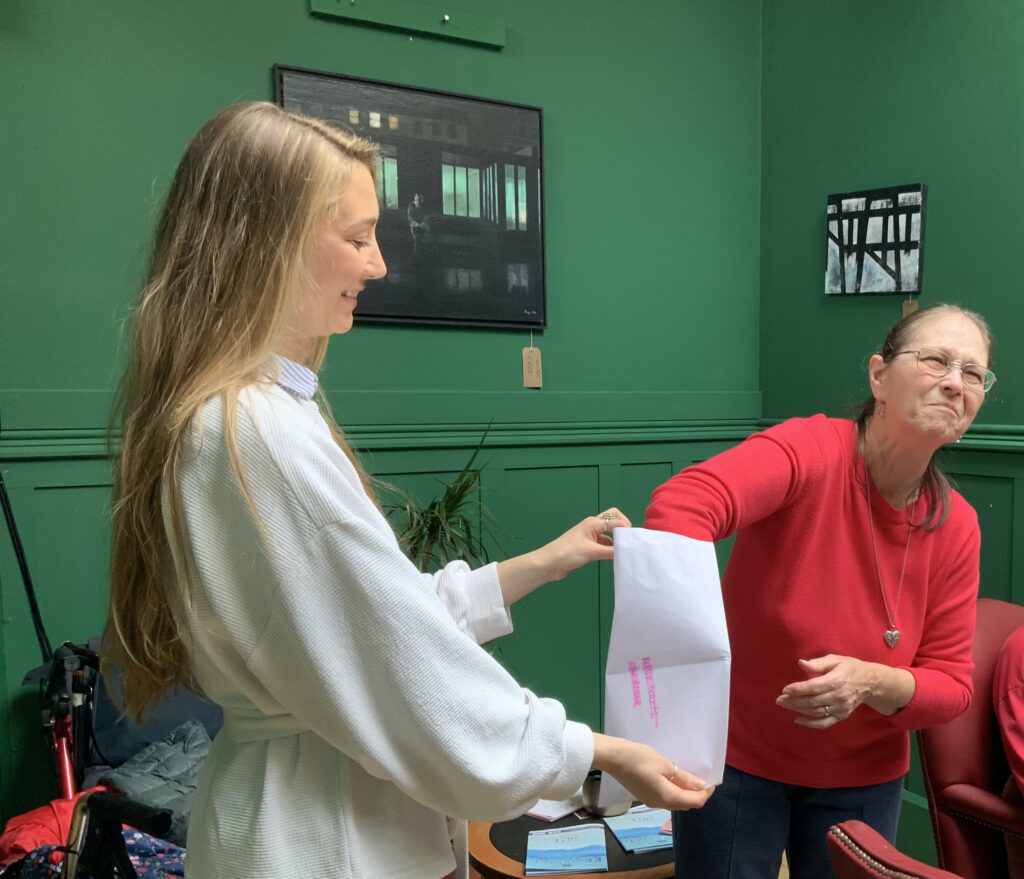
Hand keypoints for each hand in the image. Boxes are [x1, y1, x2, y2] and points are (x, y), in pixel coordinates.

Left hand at [496, 508, 630, 605]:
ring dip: (617, 540)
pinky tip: (614, 557)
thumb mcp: (592, 552)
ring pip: (609, 533)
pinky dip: (610, 549)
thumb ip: (611, 551)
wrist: (549, 564)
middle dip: (623, 527)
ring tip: (625, 551)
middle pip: (613, 519)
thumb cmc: (567, 553)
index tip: (635, 540)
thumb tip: (627, 551)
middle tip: (629, 540)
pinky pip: (604, 544)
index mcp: (593, 523)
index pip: (616, 520)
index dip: (627, 529)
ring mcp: (590, 536)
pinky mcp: (588, 547)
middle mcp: (593, 526)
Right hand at [592, 733, 712, 811]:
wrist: (613, 757)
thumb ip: (684, 778)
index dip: (706, 792)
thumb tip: (701, 786)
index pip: (694, 801)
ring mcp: (651, 801)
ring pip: (676, 802)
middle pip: (685, 804)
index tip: (711, 780)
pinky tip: (674, 778)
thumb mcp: (665, 765)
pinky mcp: (645, 795)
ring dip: (685, 792)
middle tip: (701, 777)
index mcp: (667, 797)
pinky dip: (675, 791)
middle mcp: (660, 804)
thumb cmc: (640, 758)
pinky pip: (666, 797)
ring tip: (689, 776)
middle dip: (696, 794)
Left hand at [775, 654, 914, 726]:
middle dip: (794, 701)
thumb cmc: (849, 668)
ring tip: (785, 705)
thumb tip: (800, 663)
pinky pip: (825, 723)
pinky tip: (798, 720)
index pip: (813, 687)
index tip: (785, 689)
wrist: (870, 682)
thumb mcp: (835, 659)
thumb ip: (817, 663)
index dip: (798, 689)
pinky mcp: (842, 715)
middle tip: (779, 700)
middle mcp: (839, 696)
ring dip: (799, 710)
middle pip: (812, 701)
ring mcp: (841, 708)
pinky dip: (811, 724)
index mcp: (836, 680)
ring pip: (816, 712)